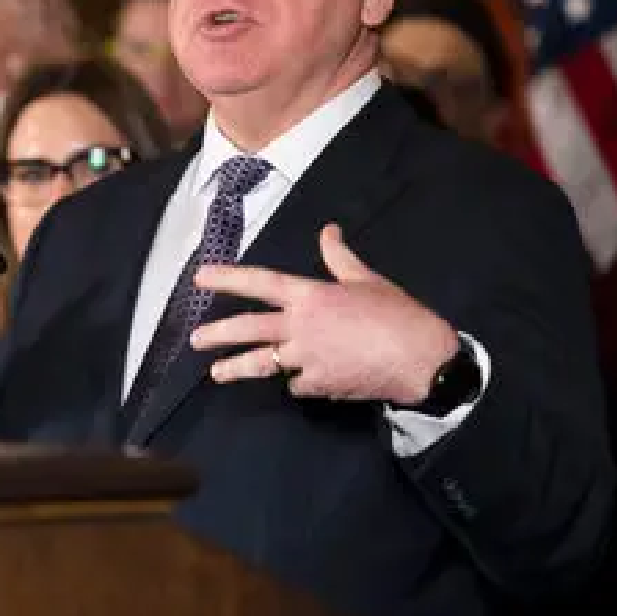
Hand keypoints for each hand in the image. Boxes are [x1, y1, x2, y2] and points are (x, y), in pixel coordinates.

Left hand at [188, 224, 458, 404]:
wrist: (421, 360)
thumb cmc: (397, 314)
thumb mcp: (367, 279)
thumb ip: (339, 257)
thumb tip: (328, 230)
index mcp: (311, 295)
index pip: (260, 283)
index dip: (228, 279)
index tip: (200, 278)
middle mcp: (301, 326)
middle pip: (249, 329)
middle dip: (218, 334)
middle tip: (195, 341)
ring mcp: (306, 358)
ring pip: (263, 364)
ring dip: (237, 368)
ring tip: (217, 374)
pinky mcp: (318, 385)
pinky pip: (297, 383)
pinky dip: (298, 381)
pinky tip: (304, 380)